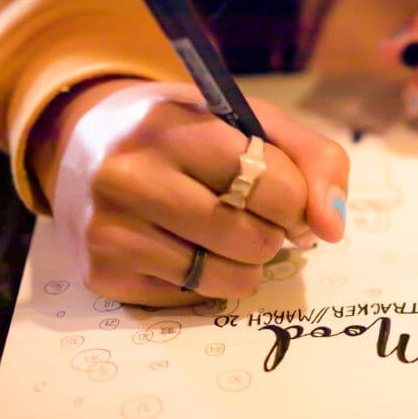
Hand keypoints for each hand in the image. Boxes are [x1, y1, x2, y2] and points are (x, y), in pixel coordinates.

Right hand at [29, 78, 347, 306]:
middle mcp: (129, 178)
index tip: (287, 194)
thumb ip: (313, 160)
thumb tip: (332, 227)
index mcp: (172, 128)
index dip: (297, 198)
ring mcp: (109, 230)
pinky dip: (209, 281)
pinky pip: (192, 298)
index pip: (272, 184)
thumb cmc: (186, 131)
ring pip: (227, 276)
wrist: (86, 146)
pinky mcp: (102, 275)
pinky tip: (187, 247)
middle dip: (273, 232)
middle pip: (252, 237)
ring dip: (248, 263)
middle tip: (254, 213)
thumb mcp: (249, 119)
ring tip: (227, 232)